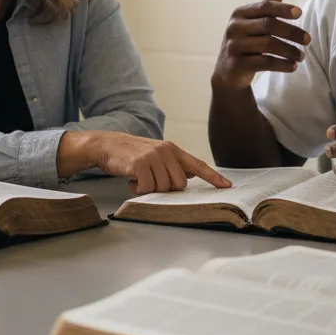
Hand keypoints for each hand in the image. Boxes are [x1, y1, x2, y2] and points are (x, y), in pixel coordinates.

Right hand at [59, 131, 231, 193]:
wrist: (108, 145)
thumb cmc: (132, 154)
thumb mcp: (156, 155)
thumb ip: (174, 164)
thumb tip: (192, 173)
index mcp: (173, 149)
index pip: (198, 164)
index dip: (213, 177)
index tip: (227, 186)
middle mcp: (166, 151)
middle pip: (180, 184)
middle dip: (166, 188)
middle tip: (151, 181)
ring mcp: (153, 156)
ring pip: (164, 188)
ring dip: (150, 189)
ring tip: (140, 179)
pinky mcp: (140, 164)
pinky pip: (148, 188)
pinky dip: (139, 189)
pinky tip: (132, 180)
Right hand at [212, 0, 309, 91]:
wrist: (228, 71)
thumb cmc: (247, 41)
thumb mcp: (255, 22)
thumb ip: (269, 3)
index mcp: (240, 13)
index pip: (264, 6)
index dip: (283, 8)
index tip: (300, 13)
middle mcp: (234, 27)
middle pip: (268, 25)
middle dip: (292, 32)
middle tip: (308, 40)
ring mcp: (234, 46)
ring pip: (268, 45)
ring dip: (290, 51)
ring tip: (302, 56)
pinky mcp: (237, 65)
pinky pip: (265, 63)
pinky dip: (282, 64)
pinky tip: (292, 66)